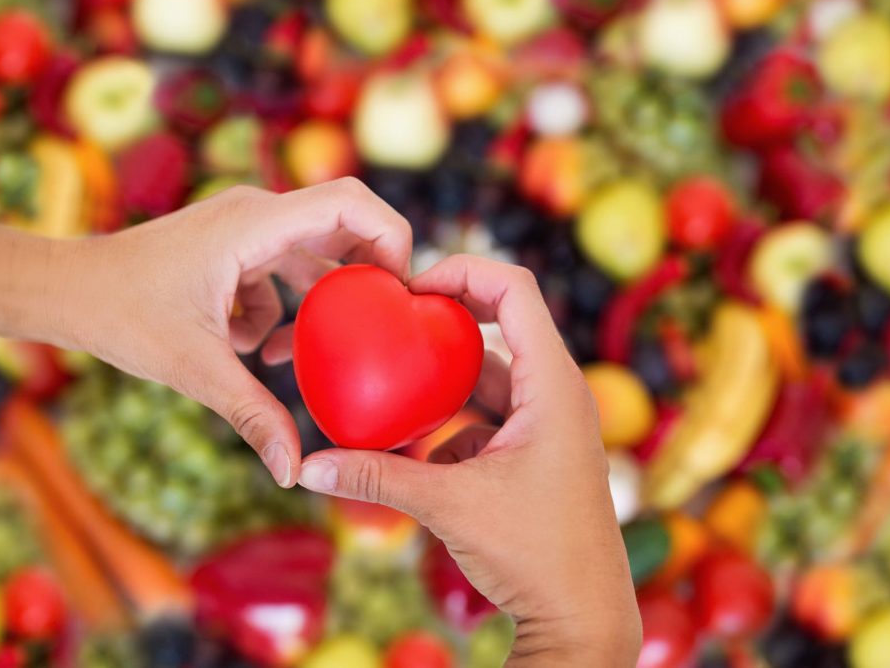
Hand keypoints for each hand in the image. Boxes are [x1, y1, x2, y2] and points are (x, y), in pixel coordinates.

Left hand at [48, 180, 411, 487]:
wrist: (65, 292)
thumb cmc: (119, 314)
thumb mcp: (195, 368)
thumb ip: (252, 414)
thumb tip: (293, 472)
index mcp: (254, 223)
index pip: (350, 202)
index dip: (392, 237)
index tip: (399, 291)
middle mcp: (256, 214)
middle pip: (343, 226)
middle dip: (365, 276)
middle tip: (377, 324)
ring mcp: (245, 228)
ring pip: (312, 255)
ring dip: (314, 304)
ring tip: (288, 353)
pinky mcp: (234, 246)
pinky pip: (281, 270)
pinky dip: (279, 309)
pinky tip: (251, 347)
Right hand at [296, 255, 641, 664]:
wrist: (582, 618)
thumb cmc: (536, 557)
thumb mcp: (450, 507)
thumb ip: (378, 479)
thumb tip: (307, 468)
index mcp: (555, 386)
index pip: (517, 290)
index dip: (463, 270)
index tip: (411, 288)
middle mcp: (560, 394)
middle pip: (500, 327)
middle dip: (443, 326)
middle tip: (390, 325)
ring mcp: (551, 425)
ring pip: (492, 378)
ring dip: (445, 383)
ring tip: (393, 387)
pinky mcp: (538, 453)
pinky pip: (491, 417)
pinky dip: (453, 424)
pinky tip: (417, 450)